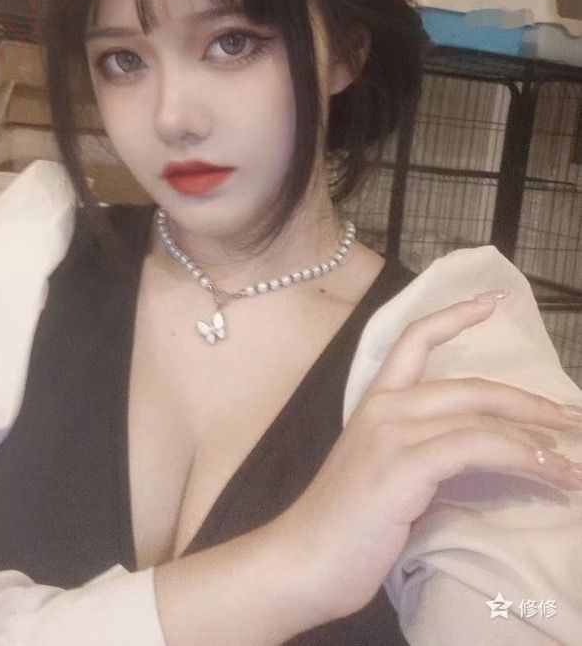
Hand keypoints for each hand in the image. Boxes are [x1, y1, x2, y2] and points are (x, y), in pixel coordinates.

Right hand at [270, 295, 581, 625]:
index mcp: (375, 402)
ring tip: (570, 464)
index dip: (452, 317)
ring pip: (477, 415)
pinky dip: (518, 455)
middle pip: (468, 385)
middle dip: (526, 399)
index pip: (413, 341)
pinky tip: (545, 471)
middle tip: (570, 415)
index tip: (488, 303)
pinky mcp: (403, 464)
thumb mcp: (386, 473)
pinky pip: (474, 446)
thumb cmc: (345, 524)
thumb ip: (421, 452)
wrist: (305, 559)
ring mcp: (392, 433)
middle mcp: (384, 407)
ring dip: (535, 438)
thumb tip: (479, 453)